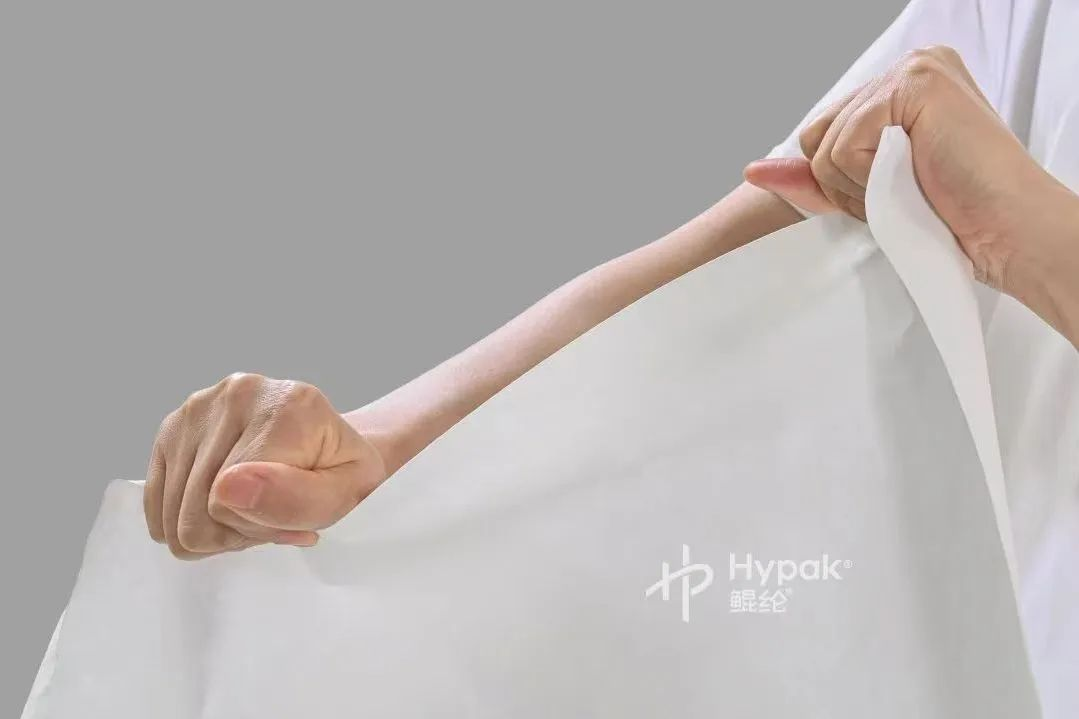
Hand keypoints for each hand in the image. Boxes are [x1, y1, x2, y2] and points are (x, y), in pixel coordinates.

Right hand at [144, 373, 386, 558]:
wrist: (327, 443)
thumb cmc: (340, 471)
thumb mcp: (347, 494)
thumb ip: (298, 500)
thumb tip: (226, 489)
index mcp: (288, 406)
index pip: (229, 506)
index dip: (260, 530)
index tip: (297, 520)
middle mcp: (237, 394)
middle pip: (194, 514)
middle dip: (236, 531)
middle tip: (274, 516)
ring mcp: (198, 406)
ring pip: (172, 514)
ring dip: (214, 526)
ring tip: (254, 507)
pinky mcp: (173, 425)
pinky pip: (157, 503)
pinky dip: (188, 515)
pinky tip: (225, 501)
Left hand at [745, 46, 1078, 336]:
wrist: (1007, 234)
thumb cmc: (952, 217)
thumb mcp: (868, 193)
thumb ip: (813, 178)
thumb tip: (752, 173)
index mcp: (902, 86)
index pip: (825, 133)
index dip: (839, 181)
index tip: (886, 197)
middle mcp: (909, 67)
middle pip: (816, 135)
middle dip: (843, 184)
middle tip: (900, 197)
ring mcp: (913, 71)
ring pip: (825, 145)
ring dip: (858, 188)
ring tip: (911, 192)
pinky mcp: (914, 86)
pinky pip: (844, 147)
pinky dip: (869, 181)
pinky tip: (914, 181)